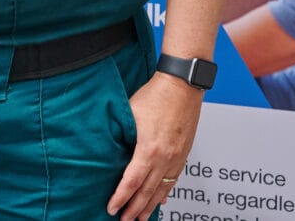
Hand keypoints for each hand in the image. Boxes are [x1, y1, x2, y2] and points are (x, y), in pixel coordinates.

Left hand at [106, 73, 202, 220]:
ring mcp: (177, 156)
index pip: (132, 181)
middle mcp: (166, 157)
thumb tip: (110, 149)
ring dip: (151, 205)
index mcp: (149, 149)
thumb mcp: (129, 115)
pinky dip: (166, 190)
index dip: (121, 197)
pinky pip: (174, 177)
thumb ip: (122, 136)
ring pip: (163, 187)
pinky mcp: (184, 153)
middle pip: (148, 191)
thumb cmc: (154, 96)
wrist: (182, 87)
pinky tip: (161, 199)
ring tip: (143, 218)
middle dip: (136, 208)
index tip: (112, 208)